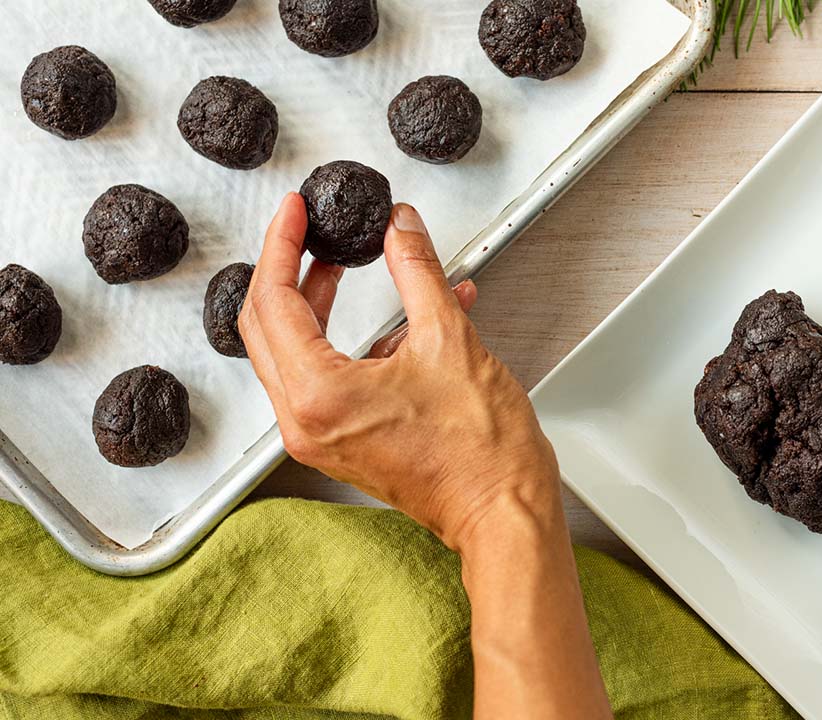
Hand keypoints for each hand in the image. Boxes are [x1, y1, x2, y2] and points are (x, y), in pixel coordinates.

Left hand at [238, 193, 561, 552]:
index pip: (273, 301)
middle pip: (267, 327)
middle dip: (287, 271)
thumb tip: (401, 229)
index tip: (294, 212)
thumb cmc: (482, 453)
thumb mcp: (450, 339)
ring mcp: (321, 438)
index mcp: (319, 395)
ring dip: (316, 306)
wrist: (505, 511)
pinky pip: (325, 379)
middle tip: (306, 233)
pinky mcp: (343, 444)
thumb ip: (417, 271)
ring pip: (293, 354)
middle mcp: (306, 422)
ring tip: (345, 266)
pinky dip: (350, 342)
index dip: (282, 244)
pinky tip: (399, 320)